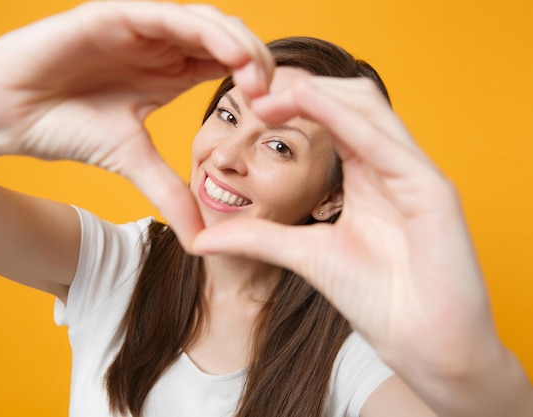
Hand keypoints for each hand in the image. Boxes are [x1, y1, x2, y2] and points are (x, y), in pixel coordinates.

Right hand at [0, 1, 273, 246]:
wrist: (5, 114)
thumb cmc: (64, 128)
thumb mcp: (132, 163)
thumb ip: (170, 193)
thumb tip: (202, 241)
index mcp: (169, 71)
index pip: (226, 66)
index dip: (257, 83)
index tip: (278, 115)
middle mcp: (160, 44)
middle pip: (226, 40)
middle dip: (258, 63)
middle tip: (277, 97)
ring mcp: (139, 25)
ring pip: (204, 22)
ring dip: (239, 44)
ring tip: (259, 77)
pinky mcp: (113, 14)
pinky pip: (166, 15)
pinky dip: (201, 30)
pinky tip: (227, 53)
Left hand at [193, 76, 494, 376]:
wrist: (421, 344)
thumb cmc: (376, 299)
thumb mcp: (304, 255)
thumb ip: (257, 238)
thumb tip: (199, 239)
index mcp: (369, 175)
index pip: (334, 119)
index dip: (295, 105)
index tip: (252, 106)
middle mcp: (393, 166)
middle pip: (353, 101)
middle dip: (304, 91)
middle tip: (257, 95)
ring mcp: (415, 174)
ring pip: (369, 109)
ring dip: (320, 94)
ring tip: (272, 96)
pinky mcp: (434, 190)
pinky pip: (386, 143)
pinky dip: (345, 118)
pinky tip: (309, 104)